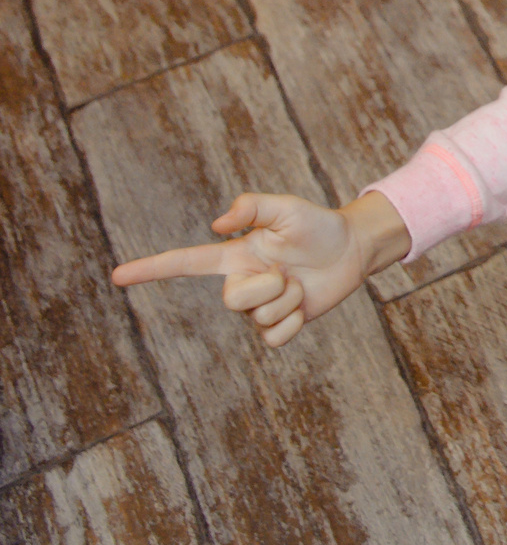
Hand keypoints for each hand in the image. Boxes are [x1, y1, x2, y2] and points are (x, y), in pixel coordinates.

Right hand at [110, 191, 409, 347]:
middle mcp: (241, 282)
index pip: (185, 263)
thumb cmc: (316, 225)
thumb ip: (250, 206)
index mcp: (234, 255)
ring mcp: (259, 306)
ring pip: (259, 317)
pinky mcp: (280, 324)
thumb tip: (216, 226)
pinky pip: (274, 338)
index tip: (117, 276)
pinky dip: (294, 321)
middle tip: (288, 271)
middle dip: (265, 287)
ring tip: (300, 282)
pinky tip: (304, 305)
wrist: (351, 248)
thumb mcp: (285, 207)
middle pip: (232, 300)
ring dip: (287, 299)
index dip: (151, 269)